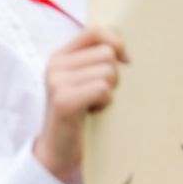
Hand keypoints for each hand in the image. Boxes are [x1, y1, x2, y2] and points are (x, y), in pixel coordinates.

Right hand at [32, 27, 127, 183]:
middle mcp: (55, 65)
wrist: (60, 152)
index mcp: (60, 56)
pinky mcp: (63, 100)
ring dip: (110, 91)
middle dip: (114, 75)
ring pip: (107, 72)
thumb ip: (98, 60)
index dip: (116, 43)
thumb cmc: (81, 115)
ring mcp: (56, 82)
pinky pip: (102, 89)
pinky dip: (105, 103)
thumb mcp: (85, 81)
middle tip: (100, 94)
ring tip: (95, 105)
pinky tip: (94, 113)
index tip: (125, 61)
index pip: (95, 31)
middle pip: (107, 53)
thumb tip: (127, 52)